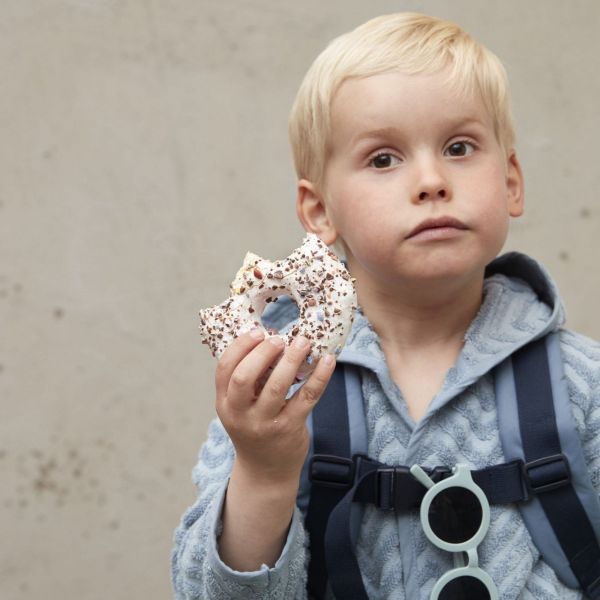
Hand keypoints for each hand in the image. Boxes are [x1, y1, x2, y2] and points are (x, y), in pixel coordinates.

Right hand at [215, 329, 335, 486]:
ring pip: (277, 386)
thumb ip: (247, 380)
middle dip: (262, 352)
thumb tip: (268, 338)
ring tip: (304, 342)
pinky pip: (307, 397)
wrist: (265, 472)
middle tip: (279, 338)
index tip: (257, 332)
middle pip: (244, 377)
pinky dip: (320, 376)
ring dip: (292, 359)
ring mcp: (265, 423)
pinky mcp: (290, 428)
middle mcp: (240, 414)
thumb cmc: (254, 427)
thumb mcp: (239, 407)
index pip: (225, 369)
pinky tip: (328, 360)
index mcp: (225, 403)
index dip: (240, 346)